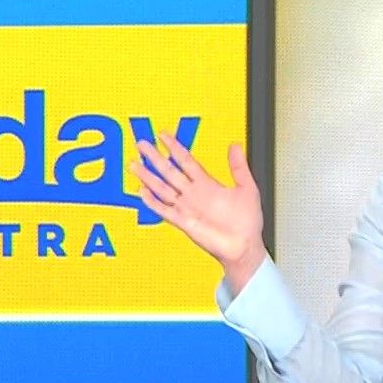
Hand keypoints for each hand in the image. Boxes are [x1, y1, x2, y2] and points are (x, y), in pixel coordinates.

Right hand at [131, 134, 268, 292]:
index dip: (174, 147)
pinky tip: (142, 192)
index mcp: (207, 184)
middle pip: (169, 171)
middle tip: (142, 144)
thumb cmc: (246, 222)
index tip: (163, 135)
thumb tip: (235, 146)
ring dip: (148, 177)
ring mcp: (186, 207)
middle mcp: (193, 194)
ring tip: (135, 165)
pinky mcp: (183, 222)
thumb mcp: (247, 188)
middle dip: (154, 157)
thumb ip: (238, 167)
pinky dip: (153, 202)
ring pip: (162, 188)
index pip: (185, 161)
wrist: (243, 246)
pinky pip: (164, 210)